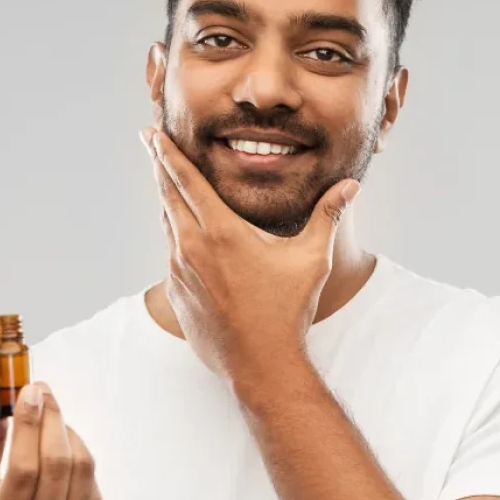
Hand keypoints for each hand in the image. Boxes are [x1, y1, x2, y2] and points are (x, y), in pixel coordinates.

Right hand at [0, 381, 109, 499]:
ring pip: (82, 469)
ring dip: (67, 432)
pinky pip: (93, 484)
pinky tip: (64, 449)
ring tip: (51, 418)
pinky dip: (79, 457)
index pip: (22, 471)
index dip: (28, 426)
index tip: (27, 392)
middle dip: (51, 419)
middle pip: (56, 465)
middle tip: (41, 393)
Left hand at [141, 126, 360, 377]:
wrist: (260, 364)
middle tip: (149, 142)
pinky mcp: (176, 293)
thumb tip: (350, 186)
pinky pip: (171, 254)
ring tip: (167, 183)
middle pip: (167, 195)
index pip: (186, 180)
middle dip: (158, 165)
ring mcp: (179, 272)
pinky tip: (183, 234)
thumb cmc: (288, 310)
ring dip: (167, 201)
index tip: (153, 134)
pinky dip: (175, 236)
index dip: (167, 154)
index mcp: (221, 232)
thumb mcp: (312, 259)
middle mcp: (192, 247)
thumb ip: (327, 217)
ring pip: (167, 224)